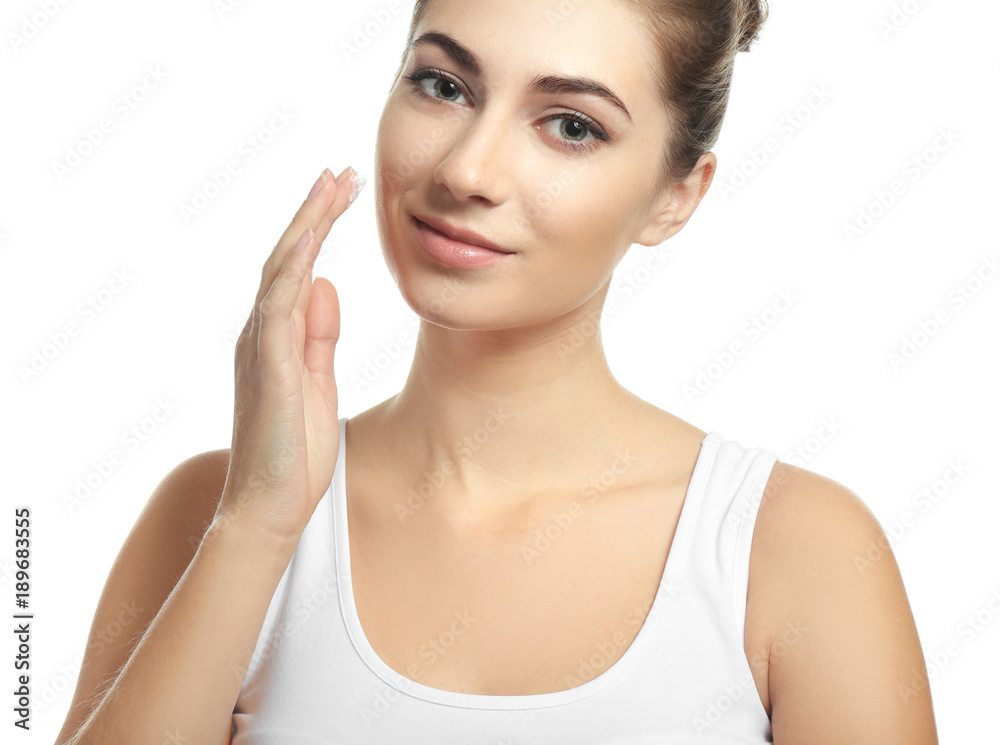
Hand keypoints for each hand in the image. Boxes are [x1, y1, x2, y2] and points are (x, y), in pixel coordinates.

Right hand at [216, 166, 363, 545]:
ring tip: (331, 186)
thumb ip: (319, 335)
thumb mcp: (318, 382)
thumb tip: (327, 285)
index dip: (317, 228)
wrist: (271, 506)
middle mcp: (261, 333)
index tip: (343, 194)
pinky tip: (313, 240)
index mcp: (276, 337)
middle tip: (339, 173)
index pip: (297, 269)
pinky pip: (278, 305)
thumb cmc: (296, 453)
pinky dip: (294, 268)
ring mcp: (260, 347)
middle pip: (287, 257)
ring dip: (306, 225)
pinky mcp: (269, 366)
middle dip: (314, 212)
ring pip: (280, 270)